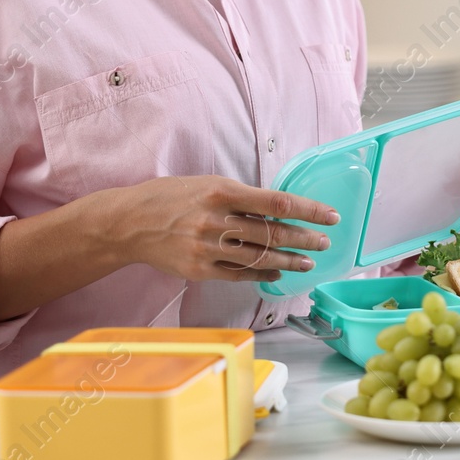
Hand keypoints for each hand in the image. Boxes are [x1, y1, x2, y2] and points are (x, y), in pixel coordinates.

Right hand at [115, 175, 338, 282]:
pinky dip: (262, 275)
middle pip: (272, 234)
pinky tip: (278, 274)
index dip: (308, 210)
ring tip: (308, 262)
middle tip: (324, 242)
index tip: (329, 215)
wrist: (130, 223)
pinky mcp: (200, 269)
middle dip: (304, 239)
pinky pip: (239, 274)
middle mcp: (217, 221)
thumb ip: (240, 196)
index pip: (276, 203)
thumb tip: (277, 208)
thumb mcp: (206, 183)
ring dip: (289, 261)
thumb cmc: (170, 197)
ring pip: (260, 258)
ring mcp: (208, 248)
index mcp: (222, 192)